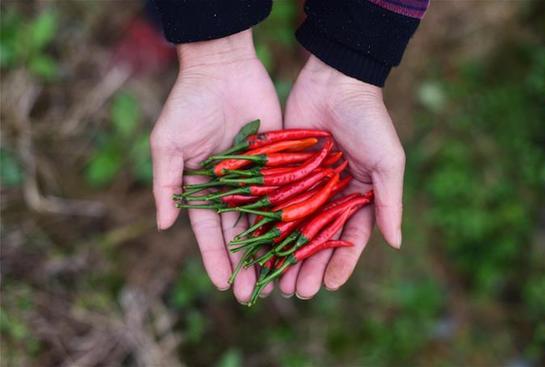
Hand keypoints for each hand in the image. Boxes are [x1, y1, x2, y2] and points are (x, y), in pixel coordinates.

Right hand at [151, 30, 281, 302]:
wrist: (224, 68)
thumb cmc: (189, 104)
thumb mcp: (168, 144)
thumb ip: (166, 184)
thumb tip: (163, 225)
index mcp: (203, 187)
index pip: (209, 231)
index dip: (216, 257)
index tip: (223, 284)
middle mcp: (231, 188)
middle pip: (239, 233)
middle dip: (244, 263)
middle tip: (252, 293)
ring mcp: (257, 177)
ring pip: (265, 220)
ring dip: (269, 250)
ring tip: (276, 279)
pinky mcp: (280, 162)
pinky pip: (286, 194)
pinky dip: (291, 218)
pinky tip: (299, 242)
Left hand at [278, 56, 404, 298]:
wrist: (336, 79)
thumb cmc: (369, 120)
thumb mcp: (387, 161)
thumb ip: (390, 202)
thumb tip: (396, 244)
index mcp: (360, 196)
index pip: (350, 239)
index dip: (340, 264)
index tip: (327, 285)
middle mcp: (332, 196)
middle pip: (318, 241)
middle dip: (308, 268)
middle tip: (297, 292)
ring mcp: (306, 186)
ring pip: (293, 230)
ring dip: (284, 257)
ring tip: (275, 282)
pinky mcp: (283, 173)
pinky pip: (273, 205)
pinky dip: (266, 228)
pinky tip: (256, 249)